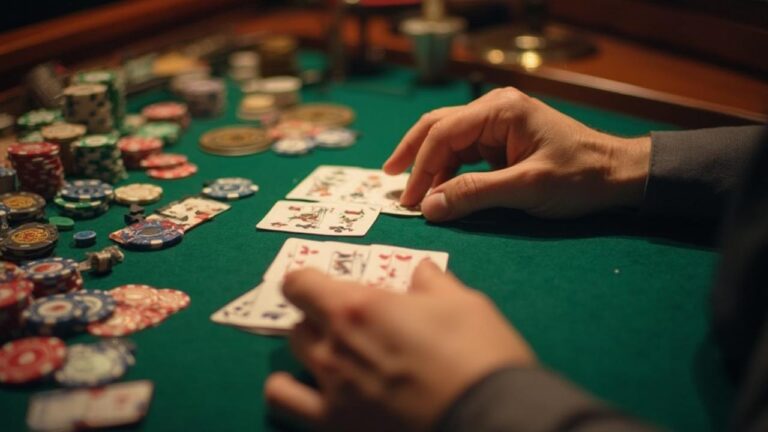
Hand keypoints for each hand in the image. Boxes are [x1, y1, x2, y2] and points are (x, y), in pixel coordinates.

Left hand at [264, 260, 535, 431]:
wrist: (492, 419)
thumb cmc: (478, 354)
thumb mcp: (462, 303)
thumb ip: (431, 283)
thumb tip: (419, 271)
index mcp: (358, 307)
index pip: (300, 283)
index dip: (310, 280)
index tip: (328, 286)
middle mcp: (333, 345)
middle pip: (300, 319)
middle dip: (320, 314)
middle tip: (353, 322)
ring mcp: (330, 389)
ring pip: (295, 354)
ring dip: (312, 346)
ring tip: (338, 353)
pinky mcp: (334, 425)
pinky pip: (285, 401)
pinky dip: (289, 389)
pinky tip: (311, 387)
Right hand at [383, 87, 650, 220]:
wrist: (619, 174)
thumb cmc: (580, 177)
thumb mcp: (526, 188)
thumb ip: (475, 195)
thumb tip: (429, 207)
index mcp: (500, 110)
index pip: (443, 133)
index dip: (420, 167)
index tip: (408, 199)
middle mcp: (494, 109)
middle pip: (439, 128)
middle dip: (414, 156)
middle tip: (390, 181)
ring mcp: (498, 122)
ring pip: (449, 140)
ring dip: (431, 166)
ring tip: (414, 193)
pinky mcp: (502, 139)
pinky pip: (466, 152)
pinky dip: (450, 171)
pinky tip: (440, 189)